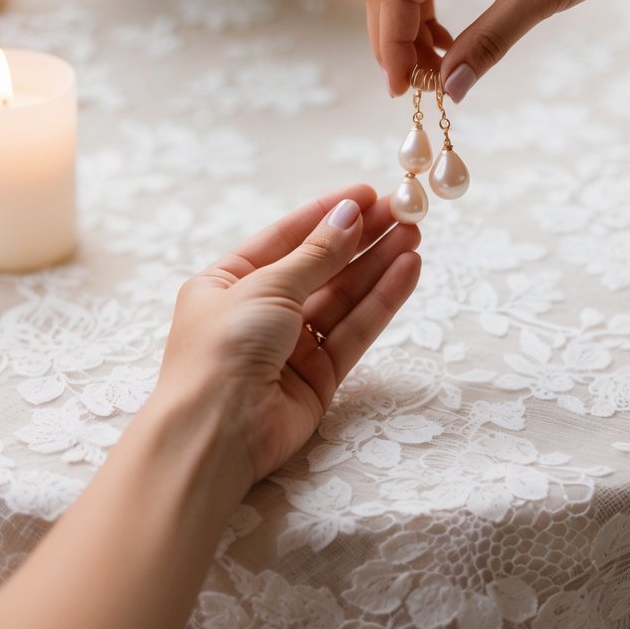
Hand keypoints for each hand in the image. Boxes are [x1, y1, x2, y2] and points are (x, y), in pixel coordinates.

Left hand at [158, 185, 420, 486]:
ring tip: (414, 233)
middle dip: (362, 238)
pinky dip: (382, 300)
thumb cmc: (223, 349)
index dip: (327, 214)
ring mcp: (290, 346)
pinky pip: (355, 330)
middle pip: (321, 266)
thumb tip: (349, 215)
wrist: (215, 434)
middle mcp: (259, 311)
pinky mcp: (319, 377)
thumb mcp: (267, 286)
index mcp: (228, 282)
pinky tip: (407, 269)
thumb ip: (316, 254)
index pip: (286, 237)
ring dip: (378, 265)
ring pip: (343, 297)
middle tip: (404, 210)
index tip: (368, 194)